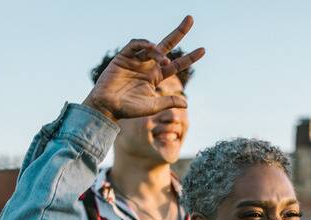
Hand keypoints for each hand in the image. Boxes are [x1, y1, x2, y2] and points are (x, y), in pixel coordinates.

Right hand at [81, 16, 205, 122]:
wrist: (107, 107)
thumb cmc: (129, 109)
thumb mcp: (152, 106)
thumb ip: (168, 102)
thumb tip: (186, 104)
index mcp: (157, 76)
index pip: (177, 64)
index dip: (190, 57)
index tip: (203, 49)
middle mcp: (148, 66)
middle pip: (167, 45)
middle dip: (179, 32)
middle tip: (190, 19)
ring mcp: (136, 60)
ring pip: (152, 47)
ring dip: (159, 51)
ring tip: (163, 60)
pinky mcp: (123, 57)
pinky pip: (135, 45)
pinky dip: (143, 43)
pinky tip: (150, 47)